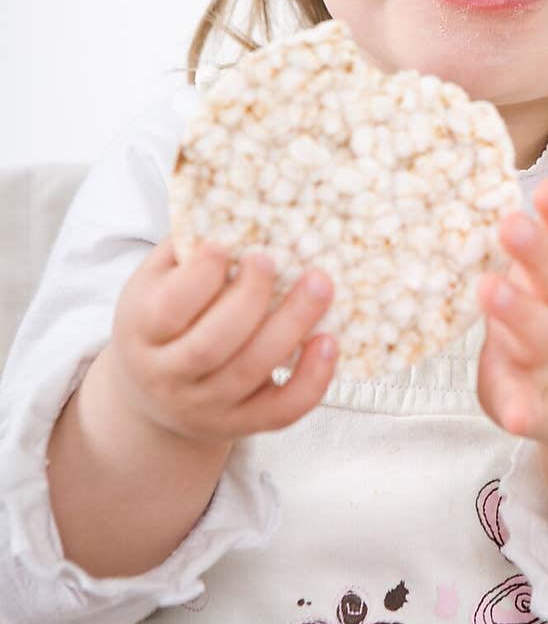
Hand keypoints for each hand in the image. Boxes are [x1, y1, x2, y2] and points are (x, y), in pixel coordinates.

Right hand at [106, 238, 337, 445]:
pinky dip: (311, 379)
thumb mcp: (154, 282)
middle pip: (213, 344)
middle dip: (250, 299)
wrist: (151, 398)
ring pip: (251, 371)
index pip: (168, 309)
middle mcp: (169, 375)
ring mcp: (207, 406)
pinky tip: (330, 341)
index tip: (227, 243)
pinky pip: (281, 410)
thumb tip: (231, 198)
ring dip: (291, 326)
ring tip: (320, 284)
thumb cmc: (161, 321)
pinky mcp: (242, 425)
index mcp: (142, 332)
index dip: (199, 276)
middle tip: (273, 259)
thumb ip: (183, 249)